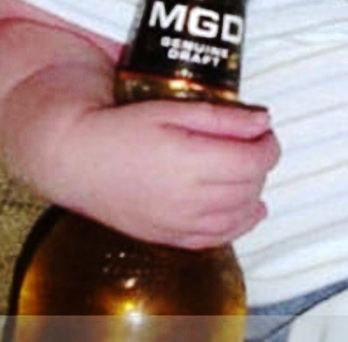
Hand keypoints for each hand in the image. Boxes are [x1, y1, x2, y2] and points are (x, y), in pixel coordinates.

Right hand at [51, 98, 279, 248]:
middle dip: (262, 165)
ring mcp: (178, 225)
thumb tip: (263, 122)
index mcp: (191, 164)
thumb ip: (223, 118)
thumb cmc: (123, 128)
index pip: (253, 163)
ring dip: (254, 193)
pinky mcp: (167, 239)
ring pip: (238, 217)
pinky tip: (247, 210)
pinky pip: (216, 239)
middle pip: (250, 188)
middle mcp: (188, 201)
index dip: (269, 146)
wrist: (78, 160)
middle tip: (256, 145)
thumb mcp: (174, 110)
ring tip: (248, 171)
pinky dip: (239, 224)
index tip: (266, 132)